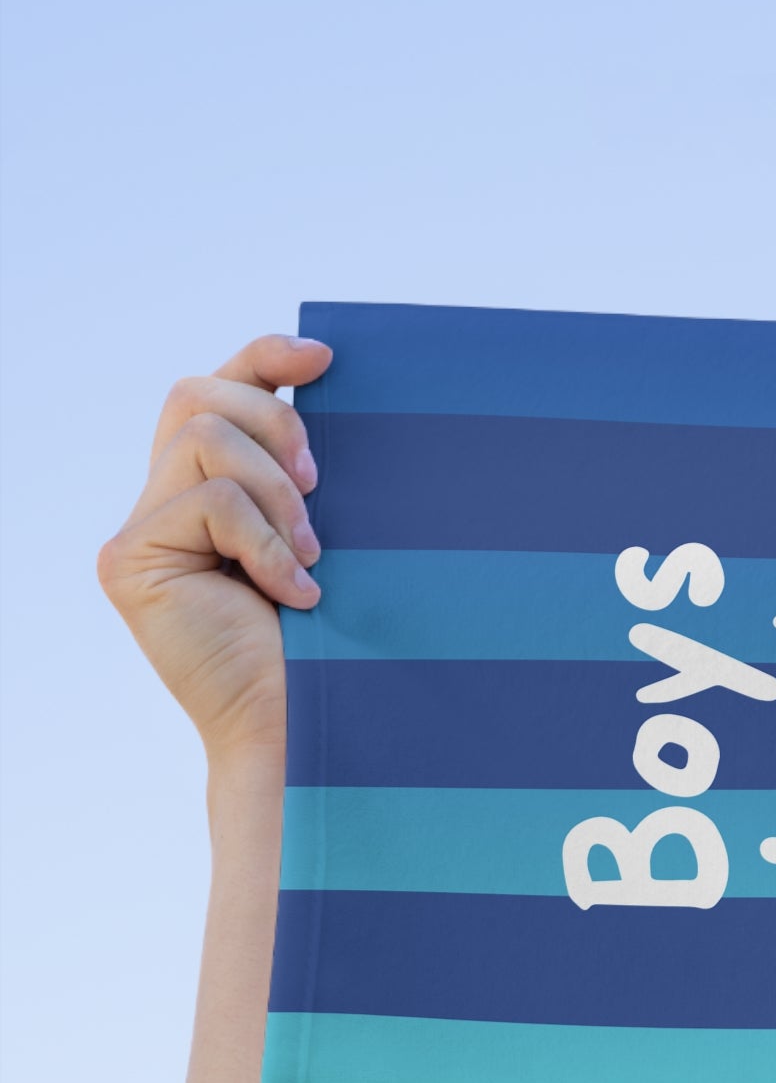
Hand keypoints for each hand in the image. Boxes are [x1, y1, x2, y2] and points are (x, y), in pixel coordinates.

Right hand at [98, 334, 331, 769]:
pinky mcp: (131, 561)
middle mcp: (166, 501)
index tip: (325, 359)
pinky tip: (294, 594)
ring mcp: (142, 531)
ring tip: (311, 557)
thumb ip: (309, 476)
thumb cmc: (337, 641)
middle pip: (196, 394)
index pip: (219, 390)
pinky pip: (207, 501)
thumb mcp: (330, 536)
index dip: (264, 357)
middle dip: (274, 422)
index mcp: (214, 488)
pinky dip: (264, 541)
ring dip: (275, 491)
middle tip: (321, 489)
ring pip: (201, 436)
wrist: (308, 725)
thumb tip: (335, 390)